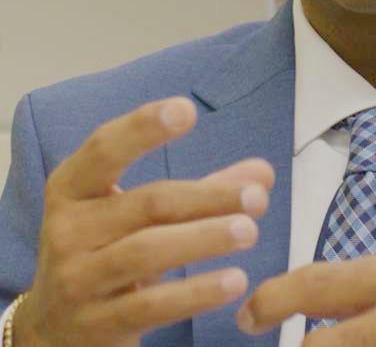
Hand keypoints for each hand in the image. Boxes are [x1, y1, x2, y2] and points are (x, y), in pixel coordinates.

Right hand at [13, 97, 273, 346]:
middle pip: (147, 202)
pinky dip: (196, 292)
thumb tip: (262, 174)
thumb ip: (203, 190)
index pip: (104, 148)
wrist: (53, 328)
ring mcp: (77, 279)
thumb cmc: (107, 248)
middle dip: (207, 197)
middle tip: (256, 197)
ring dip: (205, 239)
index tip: (186, 109)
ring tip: (249, 231)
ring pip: (147, 251)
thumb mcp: (139, 213)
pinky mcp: (95, 325)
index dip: (142, 127)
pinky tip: (234, 280)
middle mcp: (68, 229)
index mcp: (73, 188)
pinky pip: (151, 305)